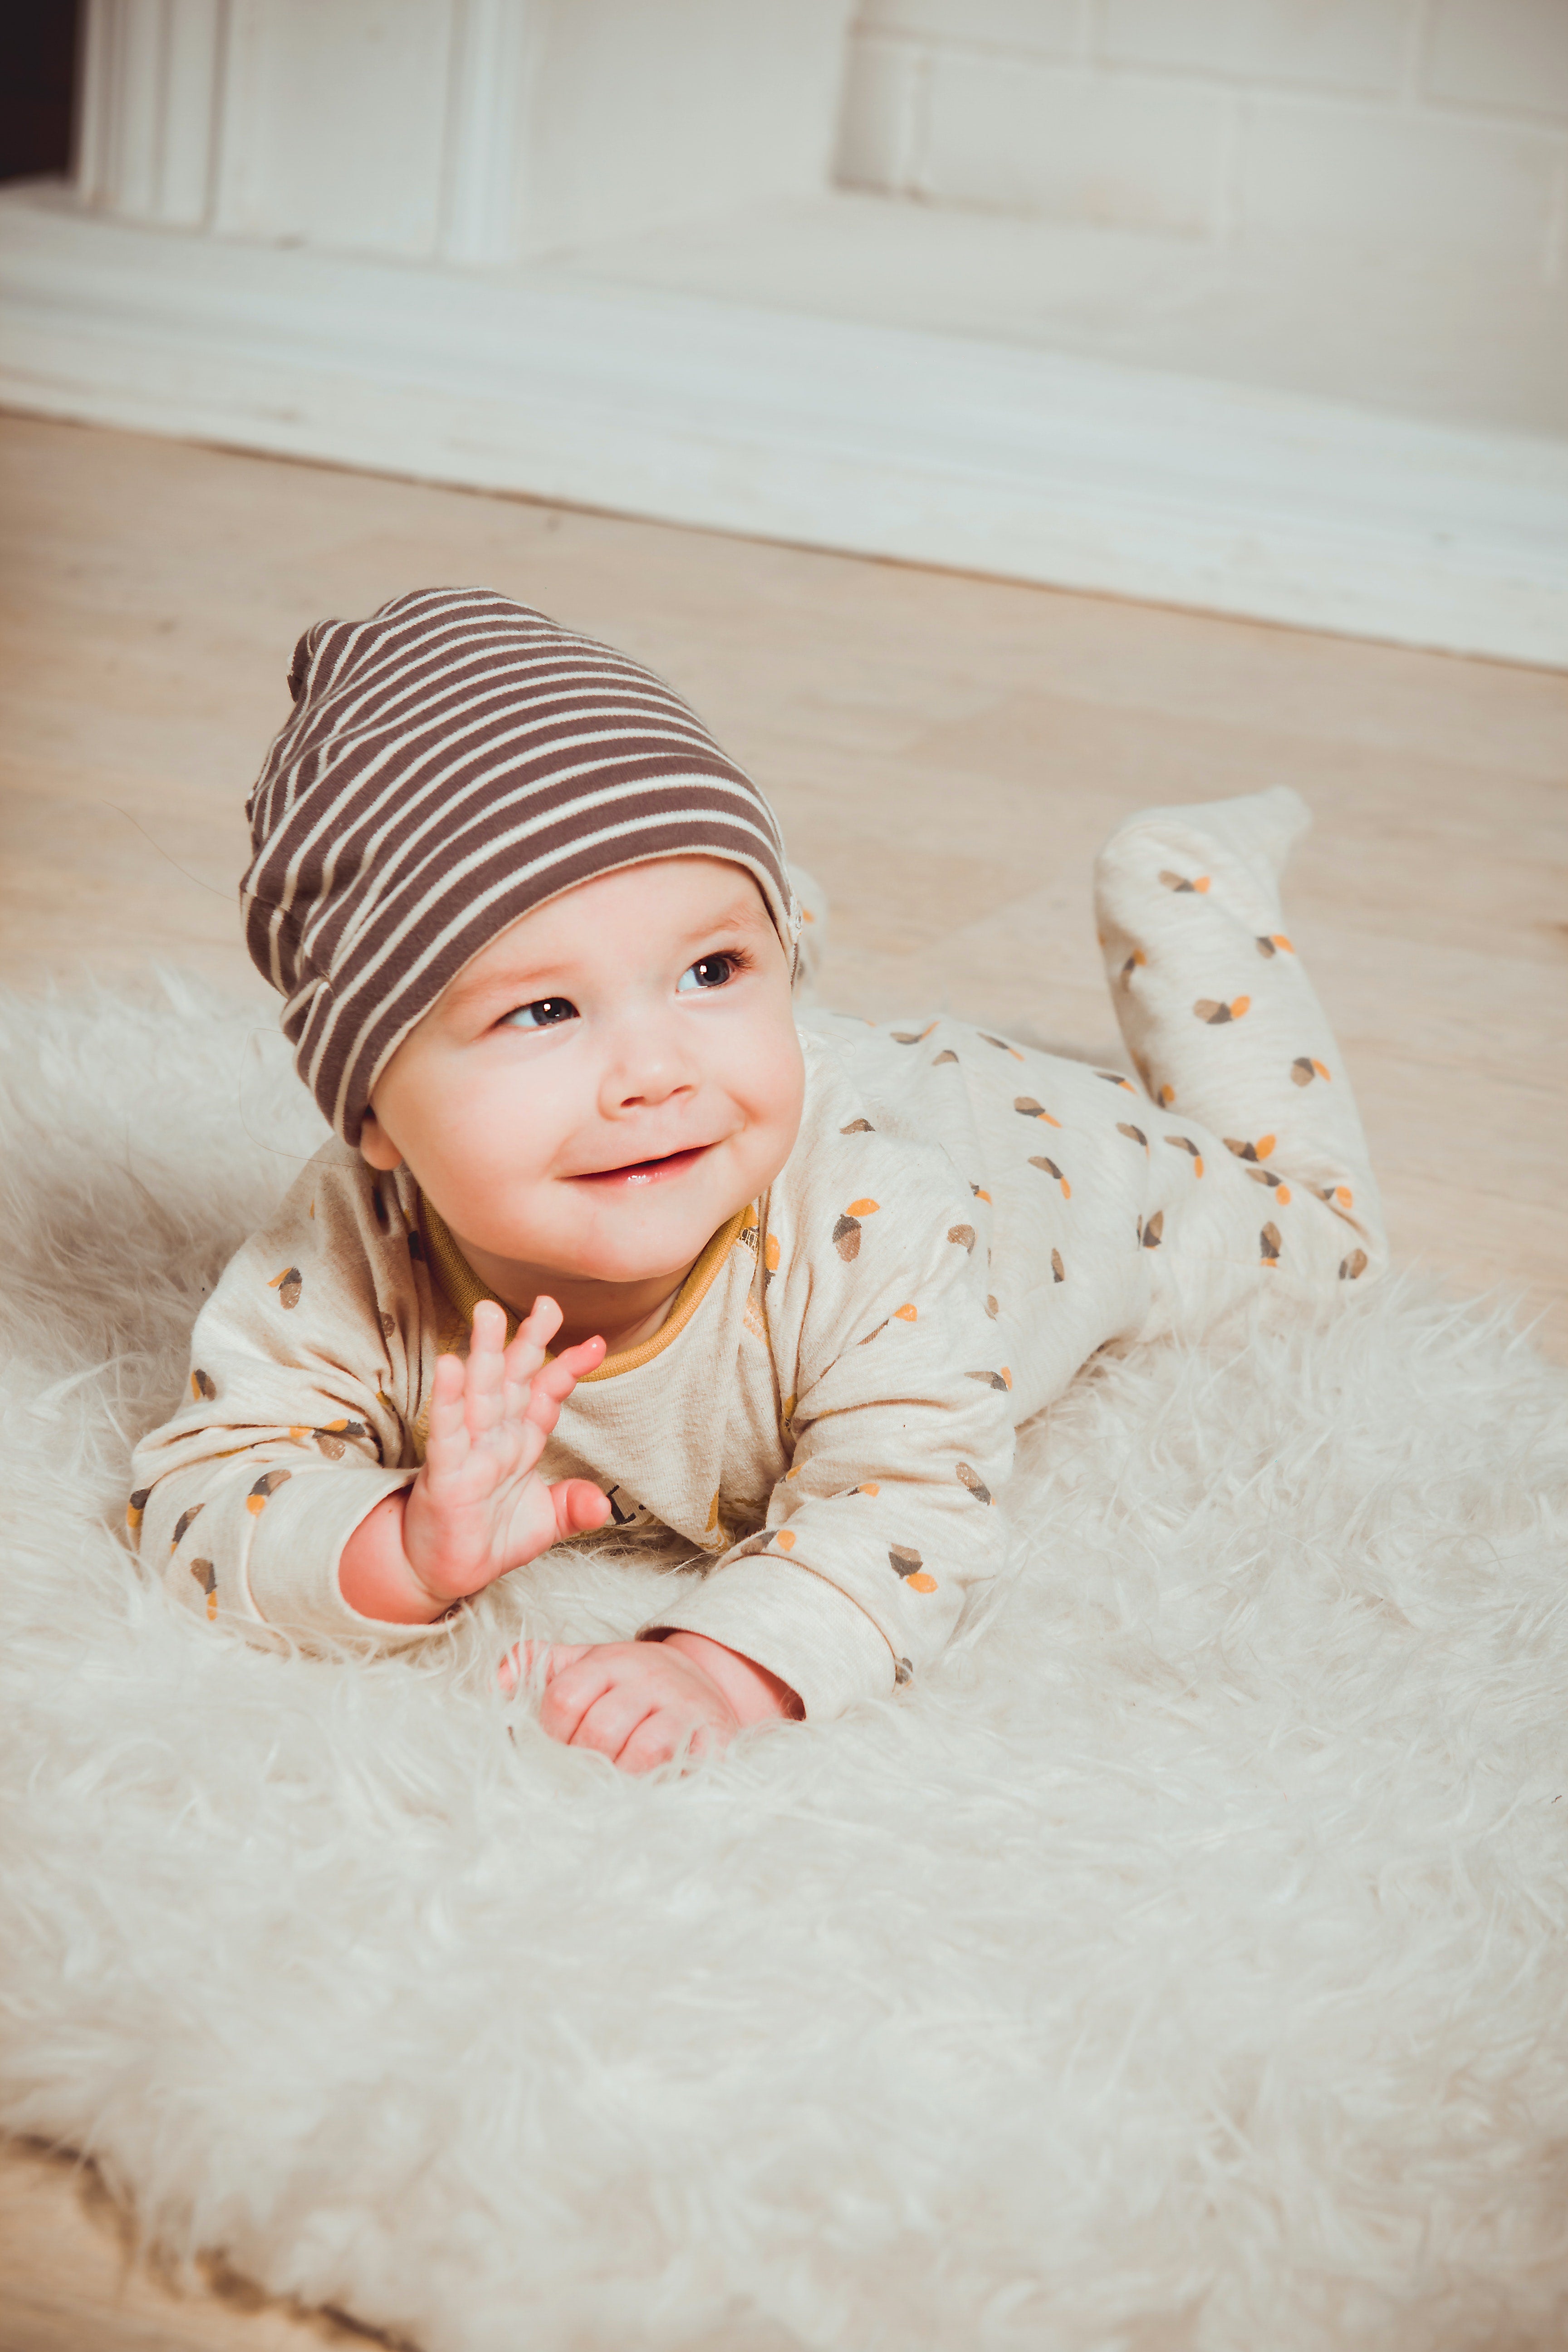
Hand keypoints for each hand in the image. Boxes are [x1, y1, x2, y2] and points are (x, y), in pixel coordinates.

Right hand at [339, 1297, 610, 1622]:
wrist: (443, 1573)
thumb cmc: (489, 1539)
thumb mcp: (545, 1524)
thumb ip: (574, 1507)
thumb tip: (603, 1504)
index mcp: (521, 1442)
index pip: (546, 1395)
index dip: (568, 1368)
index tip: (595, 1343)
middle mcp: (496, 1438)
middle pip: (514, 1380)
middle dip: (528, 1341)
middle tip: (546, 1302)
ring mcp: (469, 1452)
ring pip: (480, 1395)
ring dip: (485, 1354)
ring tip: (489, 1313)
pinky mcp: (445, 1474)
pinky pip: (448, 1432)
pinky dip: (449, 1399)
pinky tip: (451, 1365)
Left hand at [503, 1632, 801, 1773]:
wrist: (706, 1683)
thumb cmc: (632, 1683)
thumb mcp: (585, 1663)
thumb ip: (537, 1666)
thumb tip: (495, 1683)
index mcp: (610, 1660)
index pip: (564, 1697)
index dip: (553, 1731)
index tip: (561, 1742)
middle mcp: (648, 1678)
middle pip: (599, 1730)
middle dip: (585, 1759)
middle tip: (586, 1768)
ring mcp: (684, 1707)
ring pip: (641, 1752)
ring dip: (621, 1775)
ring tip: (614, 1779)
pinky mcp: (713, 1737)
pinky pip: (681, 1769)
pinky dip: (657, 1784)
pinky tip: (646, 1786)